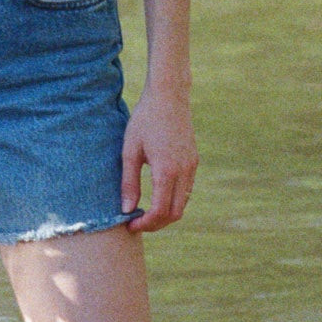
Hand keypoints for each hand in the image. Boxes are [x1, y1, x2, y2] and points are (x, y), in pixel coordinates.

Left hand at [120, 92, 196, 232]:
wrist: (169, 96)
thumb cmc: (145, 120)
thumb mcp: (130, 150)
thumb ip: (129, 182)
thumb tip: (126, 210)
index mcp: (166, 170)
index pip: (160, 211)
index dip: (146, 224)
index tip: (130, 225)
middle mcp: (184, 171)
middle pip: (175, 213)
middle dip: (156, 224)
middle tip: (137, 223)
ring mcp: (192, 166)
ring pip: (183, 203)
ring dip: (166, 213)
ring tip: (145, 212)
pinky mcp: (194, 160)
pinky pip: (186, 189)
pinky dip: (173, 199)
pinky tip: (157, 195)